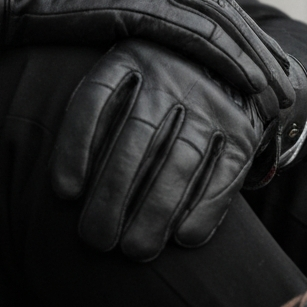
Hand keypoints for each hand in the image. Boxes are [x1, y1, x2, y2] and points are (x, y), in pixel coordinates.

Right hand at [0, 0, 296, 111]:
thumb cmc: (42, 9)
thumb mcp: (92, 14)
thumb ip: (122, 24)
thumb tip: (140, 54)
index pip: (207, 3)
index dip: (240, 33)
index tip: (263, 62)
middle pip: (223, 11)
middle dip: (258, 47)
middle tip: (285, 81)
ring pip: (220, 22)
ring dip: (253, 57)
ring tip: (277, 92)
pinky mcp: (138, 8)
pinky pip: (195, 35)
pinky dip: (227, 58)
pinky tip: (246, 82)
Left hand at [51, 39, 267, 260]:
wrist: (223, 66)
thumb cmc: (149, 91)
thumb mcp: (118, 82)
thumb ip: (94, 119)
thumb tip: (66, 187)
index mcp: (129, 56)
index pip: (96, 97)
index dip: (76, 145)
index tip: (64, 192)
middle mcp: (169, 74)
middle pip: (136, 136)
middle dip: (113, 193)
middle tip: (95, 238)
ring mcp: (209, 100)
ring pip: (180, 159)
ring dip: (157, 210)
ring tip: (135, 250)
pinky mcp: (241, 130)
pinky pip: (224, 172)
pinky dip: (205, 208)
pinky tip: (183, 237)